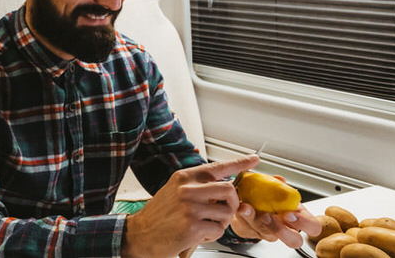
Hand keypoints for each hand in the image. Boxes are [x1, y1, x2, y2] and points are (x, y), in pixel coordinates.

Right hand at [122, 155, 258, 257]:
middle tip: (225, 211)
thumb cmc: (159, 215)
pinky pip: (218, 230)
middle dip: (233, 204)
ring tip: (206, 226)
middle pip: (229, 190)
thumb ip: (197, 187)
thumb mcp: (174, 191)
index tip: (254, 159)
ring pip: (226, 212)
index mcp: (184, 177)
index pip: (218, 167)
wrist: (140, 234)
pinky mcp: (192, 225)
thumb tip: (224, 186)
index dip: (240, 162)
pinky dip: (212, 235)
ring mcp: (190, 207)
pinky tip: (198, 234)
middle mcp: (187, 189)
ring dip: (221, 223)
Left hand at [229, 174, 321, 247]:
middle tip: (270, 217)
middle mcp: (285, 228)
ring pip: (267, 233)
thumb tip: (279, 180)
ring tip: (248, 208)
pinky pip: (247, 226)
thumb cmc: (269, 198)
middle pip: (294, 241)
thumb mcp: (277, 190)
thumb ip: (279, 185)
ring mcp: (269, 232)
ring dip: (256, 219)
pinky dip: (242, 213)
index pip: (312, 227)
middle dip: (282, 231)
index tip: (290, 214)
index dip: (304, 223)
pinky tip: (239, 204)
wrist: (247, 203)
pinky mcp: (251, 231)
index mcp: (297, 217)